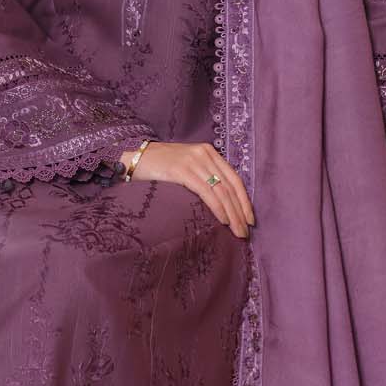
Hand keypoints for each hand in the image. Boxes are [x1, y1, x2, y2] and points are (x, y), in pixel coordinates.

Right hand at [123, 140, 254, 238]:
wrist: (134, 157)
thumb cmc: (160, 166)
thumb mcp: (187, 166)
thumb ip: (204, 176)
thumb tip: (222, 202)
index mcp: (209, 152)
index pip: (234, 178)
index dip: (244, 200)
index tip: (250, 219)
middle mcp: (205, 154)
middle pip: (230, 186)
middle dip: (240, 211)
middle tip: (246, 232)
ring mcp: (194, 161)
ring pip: (221, 191)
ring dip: (232, 214)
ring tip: (237, 232)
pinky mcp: (183, 170)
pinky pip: (206, 192)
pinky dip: (217, 208)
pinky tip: (223, 220)